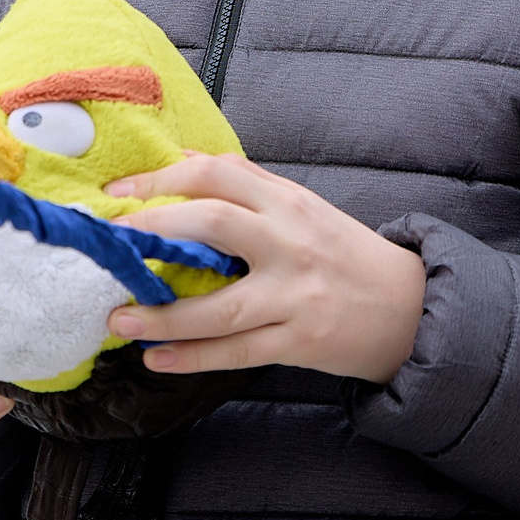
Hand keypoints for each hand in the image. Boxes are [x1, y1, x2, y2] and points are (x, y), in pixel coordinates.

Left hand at [105, 151, 423, 383]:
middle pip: (214, 223)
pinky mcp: (299, 341)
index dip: (161, 180)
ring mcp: (295, 295)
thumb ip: (245, 184)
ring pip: (218, 306)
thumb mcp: (301, 206)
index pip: (218, 174)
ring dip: (161, 316)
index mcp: (287, 202)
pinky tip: (156, 360)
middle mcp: (290, 242)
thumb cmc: (344, 253)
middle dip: (154, 232)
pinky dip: (192, 358)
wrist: (410, 309)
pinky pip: (236, 353)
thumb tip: (181, 159)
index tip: (116, 197)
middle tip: (109, 246)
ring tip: (117, 319)